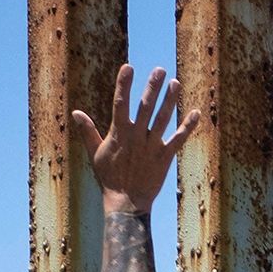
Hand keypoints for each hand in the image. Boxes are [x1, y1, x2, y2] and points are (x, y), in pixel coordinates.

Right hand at [74, 64, 196, 215]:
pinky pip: (178, 140)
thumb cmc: (109, 178)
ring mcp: (151, 147)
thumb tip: (76, 113)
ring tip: (175, 83)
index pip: (120, 103)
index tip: (128, 67)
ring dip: (170, 101)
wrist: (126, 203)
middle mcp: (136, 137)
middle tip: (160, 70)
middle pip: (145, 107)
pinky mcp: (164, 158)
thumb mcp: (95, 154)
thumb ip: (88, 132)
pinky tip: (196, 113)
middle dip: (152, 87)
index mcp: (119, 133)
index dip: (124, 85)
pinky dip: (188, 127)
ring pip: (162, 119)